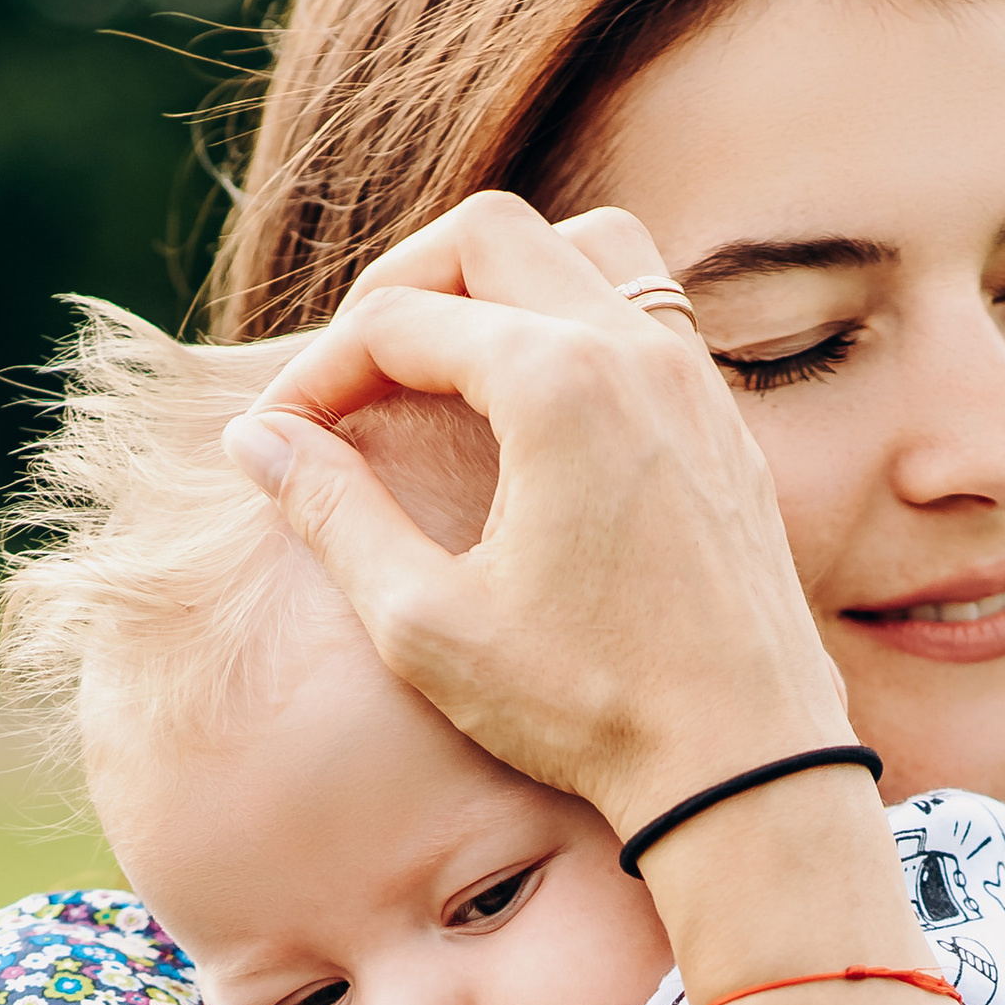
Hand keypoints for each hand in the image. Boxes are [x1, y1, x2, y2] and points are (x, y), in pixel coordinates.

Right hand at [223, 191, 850, 837]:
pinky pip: (646, 312)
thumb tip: (258, 441)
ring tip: (447, 364)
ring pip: (586, 248)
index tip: (279, 440)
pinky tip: (535, 408)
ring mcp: (693, 380)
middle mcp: (634, 353)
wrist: (746, 767)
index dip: (319, 373)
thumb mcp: (427, 622)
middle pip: (488, 237)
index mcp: (556, 385)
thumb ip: (334, 514)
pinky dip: (575, 321)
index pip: (399, 322)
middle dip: (399, 288)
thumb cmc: (588, 709)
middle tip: (353, 375)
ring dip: (502, 279)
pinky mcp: (724, 423)